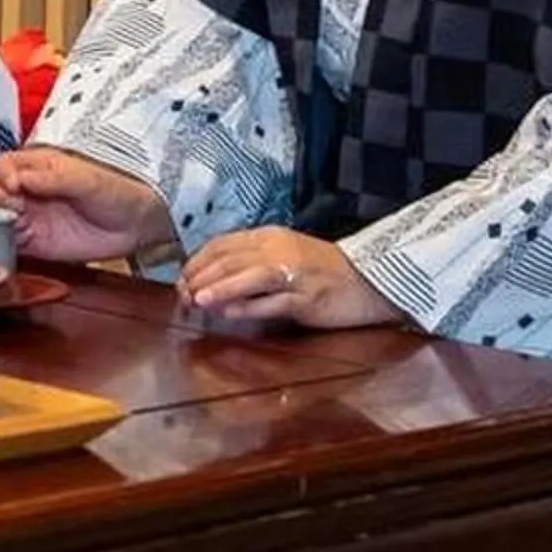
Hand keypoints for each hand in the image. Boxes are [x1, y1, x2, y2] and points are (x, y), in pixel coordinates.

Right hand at [0, 145, 174, 264]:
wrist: (138, 224)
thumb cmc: (118, 191)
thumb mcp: (87, 179)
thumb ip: (54, 178)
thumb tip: (23, 177)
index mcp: (39, 167)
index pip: (3, 165)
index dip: (1, 175)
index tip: (14, 186)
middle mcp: (28, 190)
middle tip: (13, 208)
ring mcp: (29, 216)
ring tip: (14, 224)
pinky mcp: (33, 242)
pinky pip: (6, 242)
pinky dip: (1, 242)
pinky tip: (13, 241)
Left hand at [178, 227, 405, 330]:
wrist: (369, 281)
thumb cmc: (320, 272)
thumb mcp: (281, 257)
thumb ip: (247, 264)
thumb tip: (208, 281)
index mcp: (269, 237)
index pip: (222, 245)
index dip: (197, 262)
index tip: (182, 279)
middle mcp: (279, 250)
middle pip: (230, 260)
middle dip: (201, 278)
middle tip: (183, 294)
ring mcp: (294, 274)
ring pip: (248, 277)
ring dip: (219, 289)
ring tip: (197, 300)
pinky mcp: (307, 299)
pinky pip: (272, 302)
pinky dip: (248, 307)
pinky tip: (229, 313)